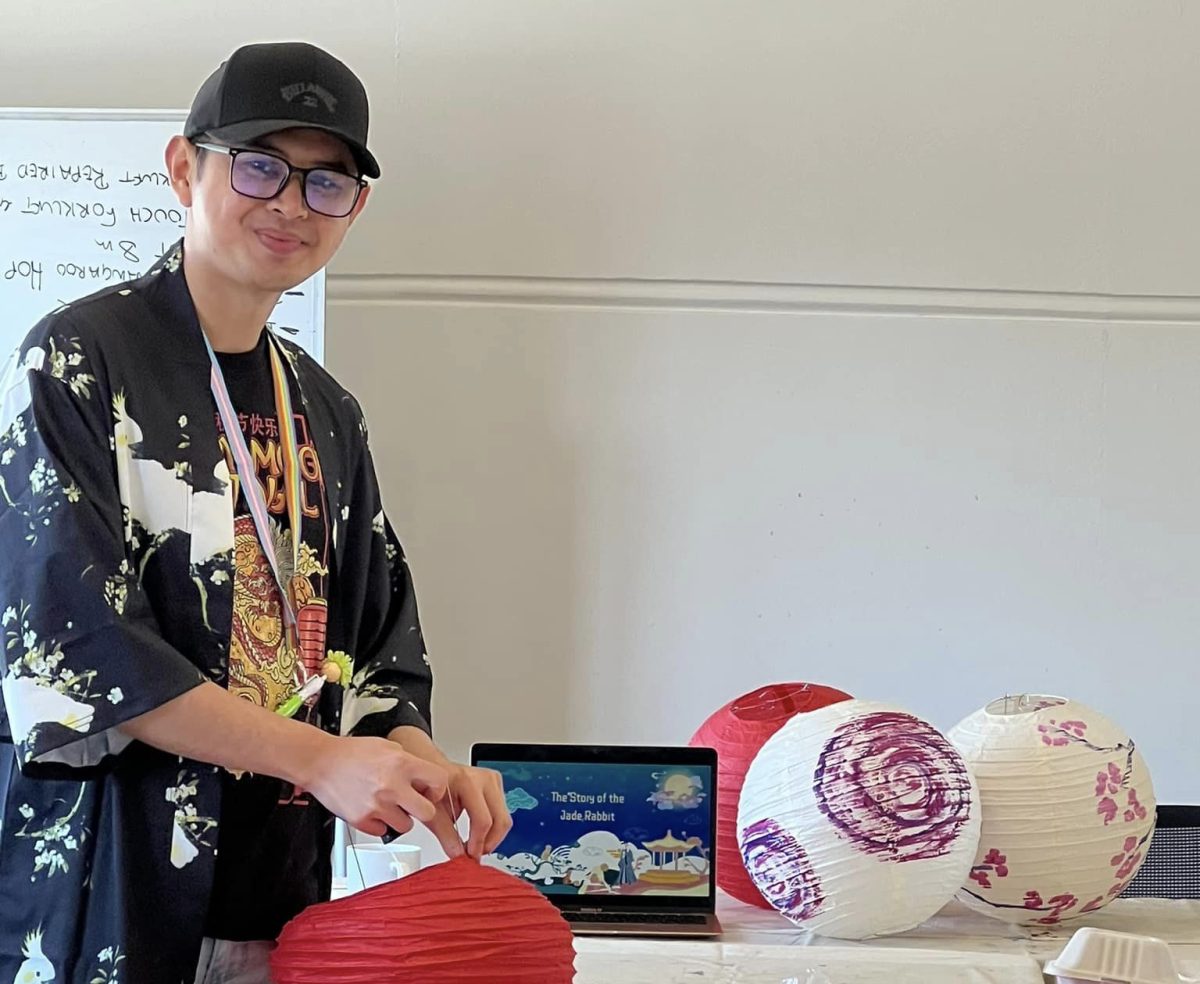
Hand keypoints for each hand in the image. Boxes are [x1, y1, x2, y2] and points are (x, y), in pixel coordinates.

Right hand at [304, 734, 449, 838]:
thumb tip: (423, 777)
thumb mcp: (388, 746)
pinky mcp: (362, 820)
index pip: (439, 781)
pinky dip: (380, 824)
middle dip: (423, 809)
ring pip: (406, 826)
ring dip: (401, 818)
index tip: (431, 791)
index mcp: (402, 763)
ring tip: (388, 804)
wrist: (320, 762)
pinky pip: (382, 831)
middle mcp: (392, 786)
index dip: (438, 788)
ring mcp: (377, 805)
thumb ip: (408, 761)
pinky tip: (373, 809)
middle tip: (414, 804)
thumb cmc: (351, 753)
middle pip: (428, 812)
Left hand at [389, 727, 512, 859]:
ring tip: (475, 845)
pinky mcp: (496, 784)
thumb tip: (458, 855)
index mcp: (467, 781)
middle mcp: (484, 778)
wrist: (432, 772)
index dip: (478, 843)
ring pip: (504, 817)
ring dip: (492, 836)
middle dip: (489, 842)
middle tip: (475, 854)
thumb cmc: (430, 787)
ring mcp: (493, 779)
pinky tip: (479, 833)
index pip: (483, 820)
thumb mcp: (432, 813)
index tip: (470, 856)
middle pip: (500, 820)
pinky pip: (502, 812)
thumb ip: (445, 835)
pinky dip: (493, 827)